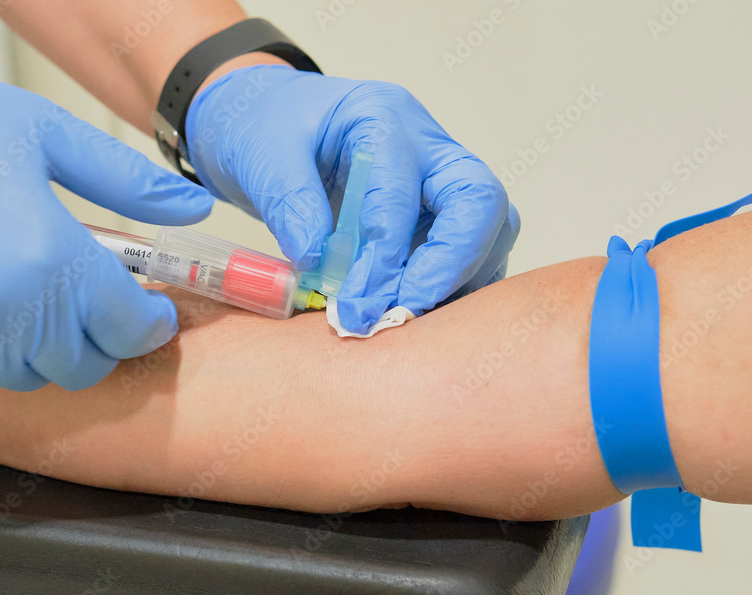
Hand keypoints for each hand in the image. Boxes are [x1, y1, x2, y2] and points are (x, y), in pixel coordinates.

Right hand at [0, 43, 212, 390]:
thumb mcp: (45, 136)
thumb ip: (129, 183)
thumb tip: (191, 210)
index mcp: (52, 259)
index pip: (131, 328)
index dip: (151, 322)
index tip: (150, 308)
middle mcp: (8, 313)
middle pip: (86, 364)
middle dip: (102, 337)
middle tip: (93, 299)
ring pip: (32, 377)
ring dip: (48, 347)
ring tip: (35, 295)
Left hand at [185, 65, 518, 333]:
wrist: (266, 119)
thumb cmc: (266, 127)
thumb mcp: (262, 155)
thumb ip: (290, 204)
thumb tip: (320, 263)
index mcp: (383, 118)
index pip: (402, 197)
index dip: (384, 260)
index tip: (357, 308)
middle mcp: (427, 146)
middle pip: (479, 202)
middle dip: (449, 266)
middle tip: (403, 314)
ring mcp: (439, 181)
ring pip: (489, 230)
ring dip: (457, 281)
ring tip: (404, 319)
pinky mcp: (438, 214)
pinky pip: (471, 252)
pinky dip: (452, 286)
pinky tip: (411, 311)